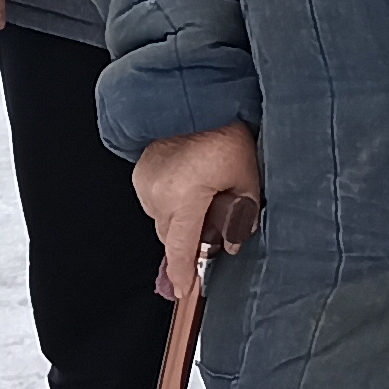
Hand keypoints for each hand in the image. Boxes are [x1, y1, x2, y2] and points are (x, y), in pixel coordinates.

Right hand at [132, 123, 260, 298]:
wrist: (198, 97)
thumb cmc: (226, 132)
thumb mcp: (247, 177)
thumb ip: (243, 217)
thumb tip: (233, 243)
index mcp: (184, 197)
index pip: (181, 249)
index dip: (184, 274)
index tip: (185, 290)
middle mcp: (158, 192)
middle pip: (171, 237)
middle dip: (189, 241)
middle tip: (213, 229)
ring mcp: (145, 181)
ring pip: (162, 220)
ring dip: (180, 219)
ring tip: (203, 197)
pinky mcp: (141, 171)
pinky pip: (155, 200)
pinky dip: (171, 202)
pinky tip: (189, 187)